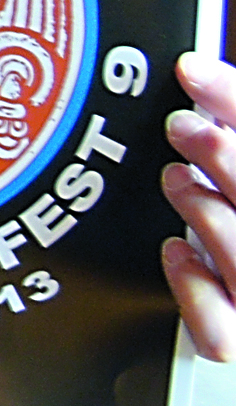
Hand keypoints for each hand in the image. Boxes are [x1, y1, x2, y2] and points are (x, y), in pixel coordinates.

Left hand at [162, 51, 235, 359]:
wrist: (228, 277)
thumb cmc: (227, 216)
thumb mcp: (227, 167)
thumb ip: (229, 117)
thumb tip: (195, 73)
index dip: (233, 98)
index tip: (191, 71)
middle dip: (225, 156)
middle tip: (183, 126)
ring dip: (207, 212)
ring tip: (177, 182)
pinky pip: (223, 334)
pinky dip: (195, 292)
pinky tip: (175, 253)